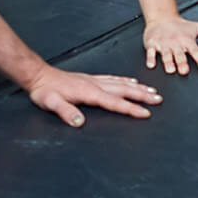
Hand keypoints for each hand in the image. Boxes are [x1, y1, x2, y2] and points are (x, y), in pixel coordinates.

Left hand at [23, 66, 163, 125]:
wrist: (38, 75)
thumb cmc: (45, 91)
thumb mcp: (50, 103)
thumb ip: (65, 111)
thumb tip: (78, 122)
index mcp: (89, 92)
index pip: (114, 102)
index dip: (131, 108)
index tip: (145, 113)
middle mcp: (95, 84)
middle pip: (124, 90)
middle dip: (143, 96)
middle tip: (159, 99)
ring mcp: (94, 80)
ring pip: (121, 83)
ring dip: (138, 88)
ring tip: (152, 91)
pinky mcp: (91, 78)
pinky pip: (114, 79)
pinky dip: (126, 81)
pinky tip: (131, 82)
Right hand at [144, 14, 197, 75]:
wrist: (162, 17)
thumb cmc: (181, 26)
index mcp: (187, 40)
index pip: (196, 51)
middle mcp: (175, 43)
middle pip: (179, 55)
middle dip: (182, 62)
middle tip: (184, 71)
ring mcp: (163, 44)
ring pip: (166, 55)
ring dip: (168, 62)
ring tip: (170, 70)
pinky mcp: (152, 44)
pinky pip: (150, 52)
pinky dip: (150, 58)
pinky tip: (151, 65)